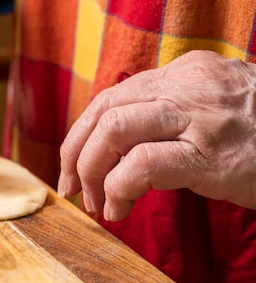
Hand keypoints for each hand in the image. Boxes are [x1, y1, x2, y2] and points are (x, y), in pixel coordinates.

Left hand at [58, 50, 255, 220]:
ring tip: (98, 204)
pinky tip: (119, 208)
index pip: (111, 97)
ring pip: (114, 132)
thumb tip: (114, 147)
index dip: (80, 134)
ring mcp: (199, 119)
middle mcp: (187, 87)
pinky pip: (142, 165)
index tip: (71, 166)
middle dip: (75, 154)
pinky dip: (117, 189)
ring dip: (91, 172)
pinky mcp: (211, 156)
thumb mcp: (212, 110)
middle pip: (103, 112)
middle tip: (73, 188)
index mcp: (183, 74)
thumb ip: (167, 115)